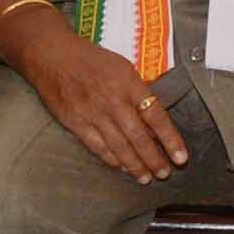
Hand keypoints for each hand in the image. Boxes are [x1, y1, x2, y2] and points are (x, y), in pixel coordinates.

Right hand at [15, 24, 191, 184]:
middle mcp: (113, 100)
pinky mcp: (76, 122)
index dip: (170, 140)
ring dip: (135, 165)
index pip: (156, 117)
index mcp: (129, 83)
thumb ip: (137, 92)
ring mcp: (93, 113)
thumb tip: (153, 121)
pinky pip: (98, 146)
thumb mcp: (122, 67)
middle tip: (164, 174)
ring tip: (145, 177)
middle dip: (154, 159)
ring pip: (119, 146)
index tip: (181, 157)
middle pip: (139, 137)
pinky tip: (122, 167)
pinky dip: (111, 159)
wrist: (52, 55)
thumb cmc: (90, 59)